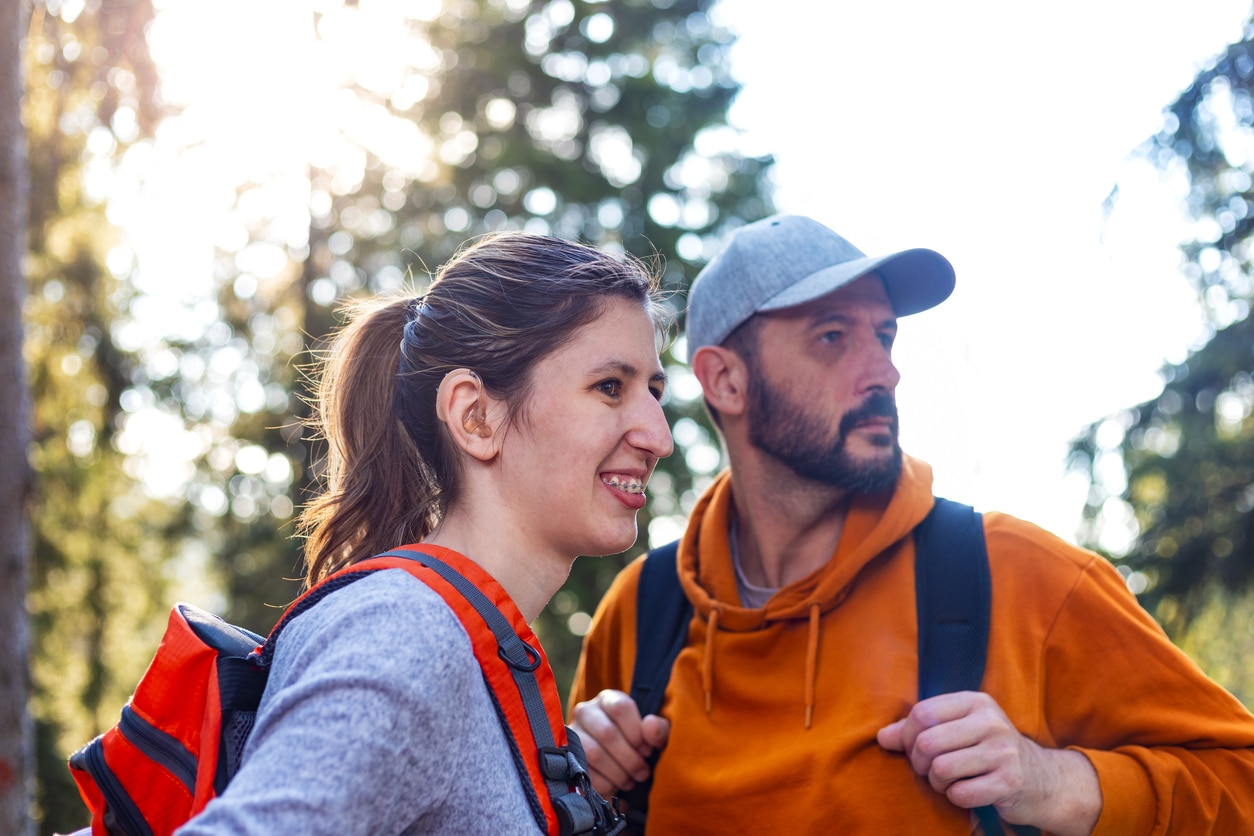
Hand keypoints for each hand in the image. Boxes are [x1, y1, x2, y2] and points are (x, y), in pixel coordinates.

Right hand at [569, 689, 670, 798]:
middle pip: (607, 733)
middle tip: (642, 772)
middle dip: (630, 758)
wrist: (612, 759)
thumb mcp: (651, 732)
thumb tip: (651, 727)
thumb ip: (659, 728)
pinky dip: (604, 784)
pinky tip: (615, 785)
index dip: (637, 732)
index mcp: (609, 699)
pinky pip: (584, 772)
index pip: (621, 708)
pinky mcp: (567, 757)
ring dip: (617, 773)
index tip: (647, 749)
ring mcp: (573, 733)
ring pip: (594, 753)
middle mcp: (586, 711)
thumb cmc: (636, 741)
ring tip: (630, 780)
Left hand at [876, 691, 1100, 835]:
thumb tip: (882, 737)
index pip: (922, 713)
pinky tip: (968, 792)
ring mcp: (1003, 751)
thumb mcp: (958, 729)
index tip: (914, 749)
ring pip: (941, 770)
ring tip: (950, 781)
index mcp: (975, 701)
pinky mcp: (1010, 782)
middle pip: (927, 743)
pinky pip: (960, 793)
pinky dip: (956, 797)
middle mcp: (991, 721)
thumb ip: (918, 729)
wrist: (1041, 779)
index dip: (907, 736)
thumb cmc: (988, 751)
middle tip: (931, 769)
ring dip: (938, 783)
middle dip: (920, 763)